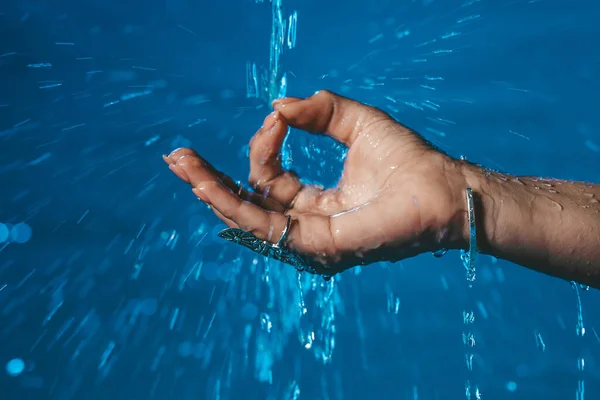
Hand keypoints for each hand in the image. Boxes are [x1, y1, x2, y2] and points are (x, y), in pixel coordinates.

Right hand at [163, 90, 468, 275]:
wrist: (441, 186)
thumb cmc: (409, 159)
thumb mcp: (357, 122)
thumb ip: (320, 112)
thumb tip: (277, 107)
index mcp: (316, 201)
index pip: (270, 178)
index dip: (264, 146)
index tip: (277, 120)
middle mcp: (308, 224)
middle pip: (247, 205)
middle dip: (210, 181)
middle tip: (176, 157)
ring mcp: (310, 239)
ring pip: (248, 219)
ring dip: (212, 192)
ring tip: (182, 165)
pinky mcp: (316, 246)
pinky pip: (265, 227)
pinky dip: (234, 204)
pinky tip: (207, 183)